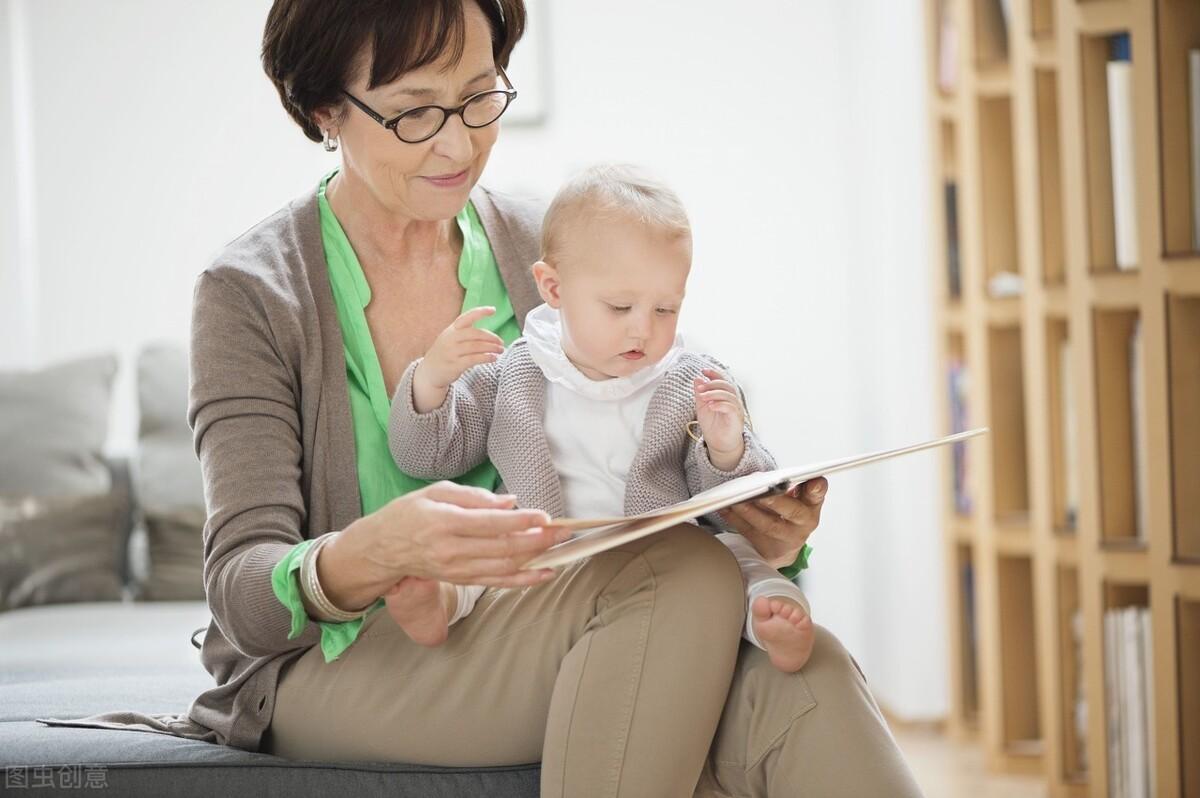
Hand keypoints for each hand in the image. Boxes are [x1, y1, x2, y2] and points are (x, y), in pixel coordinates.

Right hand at [319, 481, 568, 610]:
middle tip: (564, 531)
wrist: (382, 549)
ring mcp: (457, 569)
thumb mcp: (436, 492)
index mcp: (444, 522)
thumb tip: (510, 502)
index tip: (545, 516)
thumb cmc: (409, 513)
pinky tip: (546, 573)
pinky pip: (497, 582)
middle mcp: (451, 550)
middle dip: (538, 540)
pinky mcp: (461, 580)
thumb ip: (474, 496)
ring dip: (536, 560)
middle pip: (502, 548)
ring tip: (561, 549)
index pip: (489, 524)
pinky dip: (524, 580)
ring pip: (503, 568)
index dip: (520, 522)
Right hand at [412, 306, 504, 411]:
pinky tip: (493, 358)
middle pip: (474, 334)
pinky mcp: (454, 365)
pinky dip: (486, 358)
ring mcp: (452, 352)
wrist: (430, 371)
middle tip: (501, 342)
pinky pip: (473, 359)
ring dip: (491, 348)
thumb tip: (490, 335)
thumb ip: (466, 333)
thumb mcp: (451, 338)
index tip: (493, 310)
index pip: (467, 317)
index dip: (480, 312)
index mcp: (452, 329)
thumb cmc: (446, 352)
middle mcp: (451, 339)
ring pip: (476, 347)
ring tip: (500, 350)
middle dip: (491, 337)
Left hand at [694, 367, 745, 470]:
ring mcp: (736, 409)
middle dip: (712, 384)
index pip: (722, 380)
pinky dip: (720, 405)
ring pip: (729, 395)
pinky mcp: (736, 419)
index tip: (703, 371)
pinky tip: (710, 406)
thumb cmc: (712, 425)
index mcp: (725, 396)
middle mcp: (733, 401)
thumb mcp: (702, 407)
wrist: (718, 444)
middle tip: (699, 388)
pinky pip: (731, 408)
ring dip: (714, 394)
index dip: (714, 374)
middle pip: (727, 386)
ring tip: (702, 397)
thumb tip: (697, 378)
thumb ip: (700, 394)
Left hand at [717, 477, 827, 567]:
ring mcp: (785, 540)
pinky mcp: (767, 549)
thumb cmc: (790, 515)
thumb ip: (794, 486)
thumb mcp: (799, 501)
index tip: (814, 481)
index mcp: (811, 508)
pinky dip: (736, 519)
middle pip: (791, 512)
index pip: (816, 496)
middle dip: (775, 501)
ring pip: (767, 525)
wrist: (784, 547)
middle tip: (762, 491)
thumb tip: (769, 477)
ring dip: (750, 511)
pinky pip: (749, 533)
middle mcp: (802, 525)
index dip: (817, 489)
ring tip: (736, 499)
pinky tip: (726, 509)